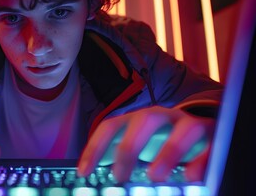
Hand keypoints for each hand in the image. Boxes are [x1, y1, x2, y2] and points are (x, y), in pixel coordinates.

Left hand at [77, 105, 214, 181]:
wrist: (198, 131)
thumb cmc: (159, 142)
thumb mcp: (139, 149)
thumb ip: (123, 161)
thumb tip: (94, 179)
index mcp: (136, 120)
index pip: (110, 127)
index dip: (95, 148)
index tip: (83, 172)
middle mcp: (160, 117)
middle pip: (143, 121)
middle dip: (129, 148)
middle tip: (119, 176)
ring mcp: (187, 123)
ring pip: (181, 130)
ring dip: (168, 152)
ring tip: (155, 177)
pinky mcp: (211, 134)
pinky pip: (209, 144)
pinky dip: (200, 161)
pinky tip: (190, 178)